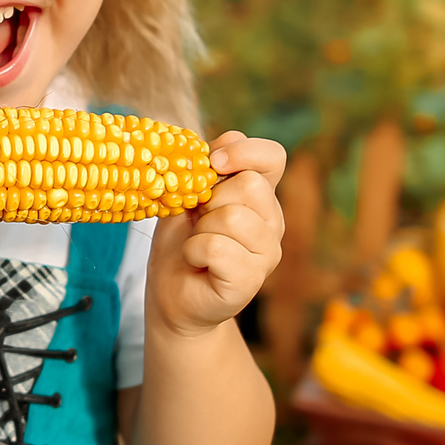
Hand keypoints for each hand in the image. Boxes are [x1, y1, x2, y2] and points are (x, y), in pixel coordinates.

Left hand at [147, 132, 286, 339]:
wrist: (171, 294)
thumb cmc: (181, 242)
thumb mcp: (185, 196)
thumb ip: (201, 170)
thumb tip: (208, 153)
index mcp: (260, 194)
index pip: (272, 156)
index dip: (243, 151)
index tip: (212, 162)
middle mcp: (272, 221)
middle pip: (250, 185)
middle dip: (210, 198)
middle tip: (198, 221)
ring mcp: (267, 252)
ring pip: (233, 217)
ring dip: (200, 229)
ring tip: (197, 244)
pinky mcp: (251, 279)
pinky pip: (217, 247)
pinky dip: (195, 251)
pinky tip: (196, 261)